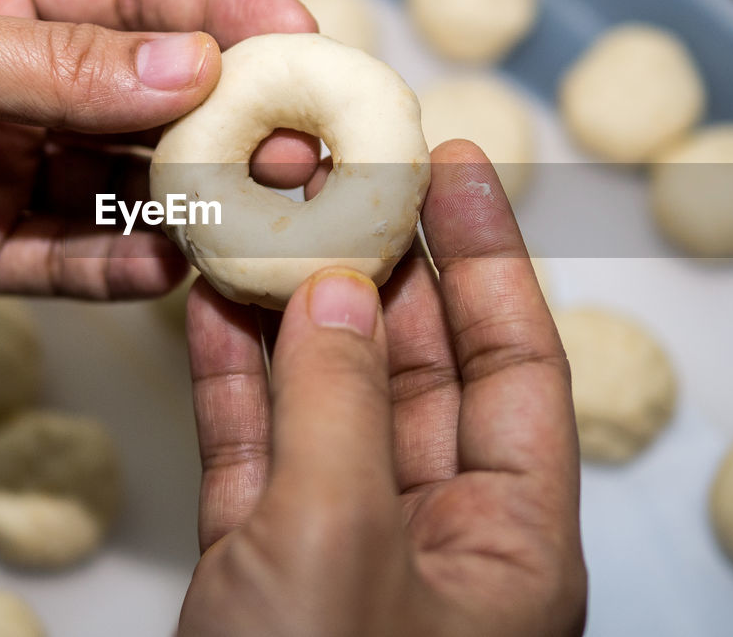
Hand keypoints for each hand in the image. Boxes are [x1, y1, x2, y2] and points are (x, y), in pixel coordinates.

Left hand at [0, 0, 316, 319]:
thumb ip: (50, 67)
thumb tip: (188, 68)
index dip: (221, 7)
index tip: (301, 37)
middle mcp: (5, 75)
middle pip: (142, 93)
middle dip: (221, 119)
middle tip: (298, 151)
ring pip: (113, 182)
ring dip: (180, 200)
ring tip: (249, 220)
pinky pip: (62, 258)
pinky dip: (116, 268)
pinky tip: (163, 272)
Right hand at [180, 141, 585, 636]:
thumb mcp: (337, 540)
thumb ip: (340, 405)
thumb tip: (336, 292)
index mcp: (509, 546)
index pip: (518, 366)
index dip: (490, 258)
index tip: (455, 165)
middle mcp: (437, 539)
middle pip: (420, 371)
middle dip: (378, 271)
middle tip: (339, 178)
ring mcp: (344, 551)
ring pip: (326, 406)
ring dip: (292, 317)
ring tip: (267, 220)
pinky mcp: (260, 567)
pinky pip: (256, 452)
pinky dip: (234, 382)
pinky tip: (214, 308)